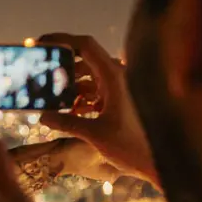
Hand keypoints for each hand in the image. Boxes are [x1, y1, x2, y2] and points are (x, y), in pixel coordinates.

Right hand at [38, 33, 158, 184]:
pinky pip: (98, 90)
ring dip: (71, 85)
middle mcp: (119, 76)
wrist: (161, 161)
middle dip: (62, 67)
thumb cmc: (133, 146)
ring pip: (90, 77)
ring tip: (51, 97)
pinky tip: (70, 111)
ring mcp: (122, 87)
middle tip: (40, 74)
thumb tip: (42, 116)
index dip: (61, 40)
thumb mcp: (94, 134)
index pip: (85, 46)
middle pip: (85, 60)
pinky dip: (82, 97)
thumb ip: (66, 122)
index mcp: (114, 76)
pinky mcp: (123, 100)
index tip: (40, 43)